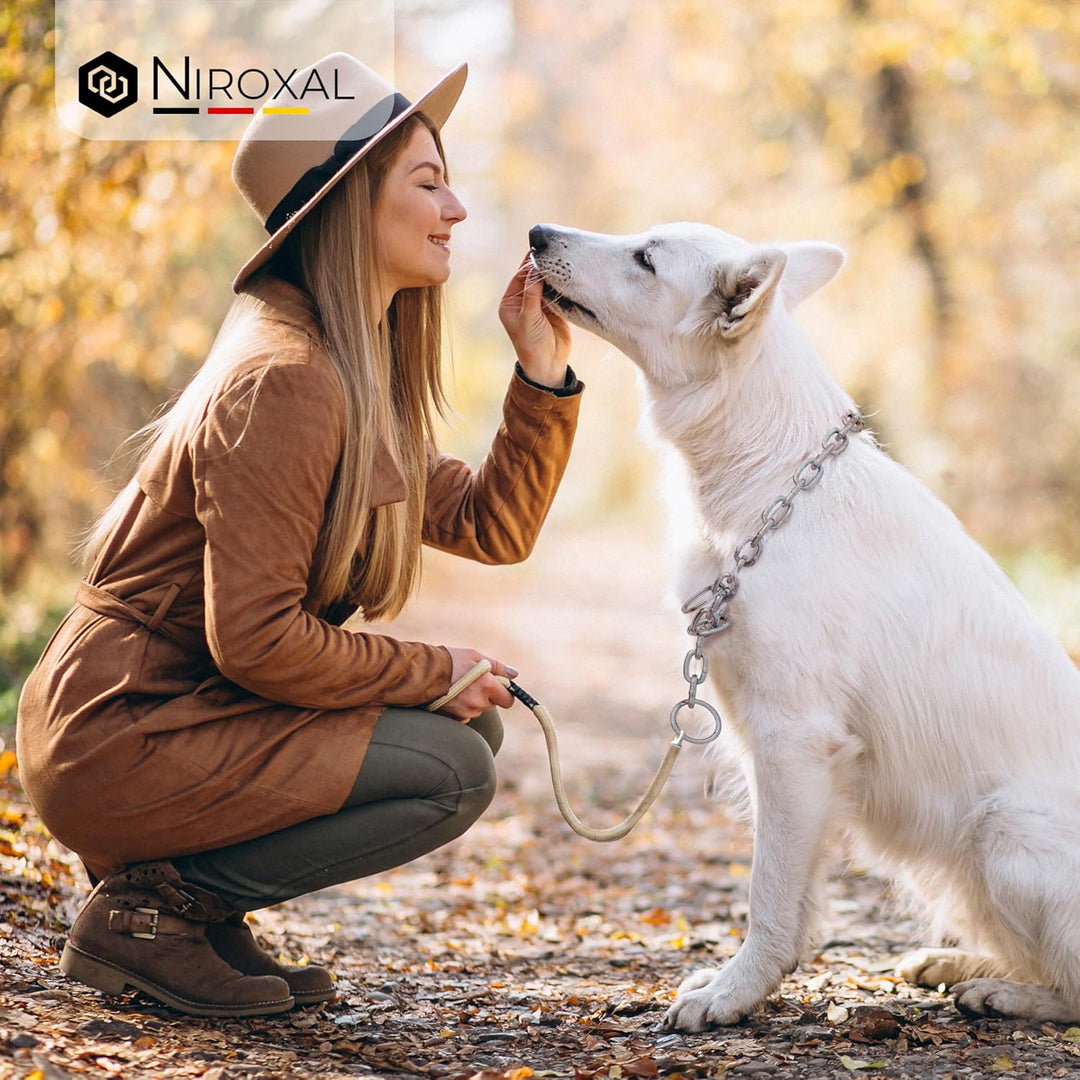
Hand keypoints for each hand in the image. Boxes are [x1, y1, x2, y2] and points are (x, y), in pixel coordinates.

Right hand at [439, 646, 516, 720]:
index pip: (508, 700)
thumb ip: (498, 667)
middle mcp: (478, 702)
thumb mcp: (475, 656)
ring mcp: (465, 712)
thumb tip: (514, 675)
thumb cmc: (450, 660)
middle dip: (486, 695)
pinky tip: (452, 696)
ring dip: (473, 701)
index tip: (498, 687)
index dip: (504, 693)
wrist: (422, 671)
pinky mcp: (453, 718)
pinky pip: (464, 715)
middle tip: (473, 682)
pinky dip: (461, 708)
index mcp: (487, 686)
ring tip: (459, 687)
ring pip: (477, 710)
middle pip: (491, 705)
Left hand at [498, 254, 571, 387]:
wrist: (549, 365)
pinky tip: (570, 273)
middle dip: (543, 266)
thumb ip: (532, 293)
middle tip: (555, 250)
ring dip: (554, 273)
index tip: (541, 250)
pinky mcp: (554, 308)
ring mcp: (539, 304)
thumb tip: (535, 269)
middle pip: (533, 277)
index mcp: (510, 302)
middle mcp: (523, 301)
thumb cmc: (532, 345)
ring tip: (565, 258)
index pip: (520, 276)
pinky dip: (563, 283)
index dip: (530, 264)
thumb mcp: (529, 318)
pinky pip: (558, 291)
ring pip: (547, 283)